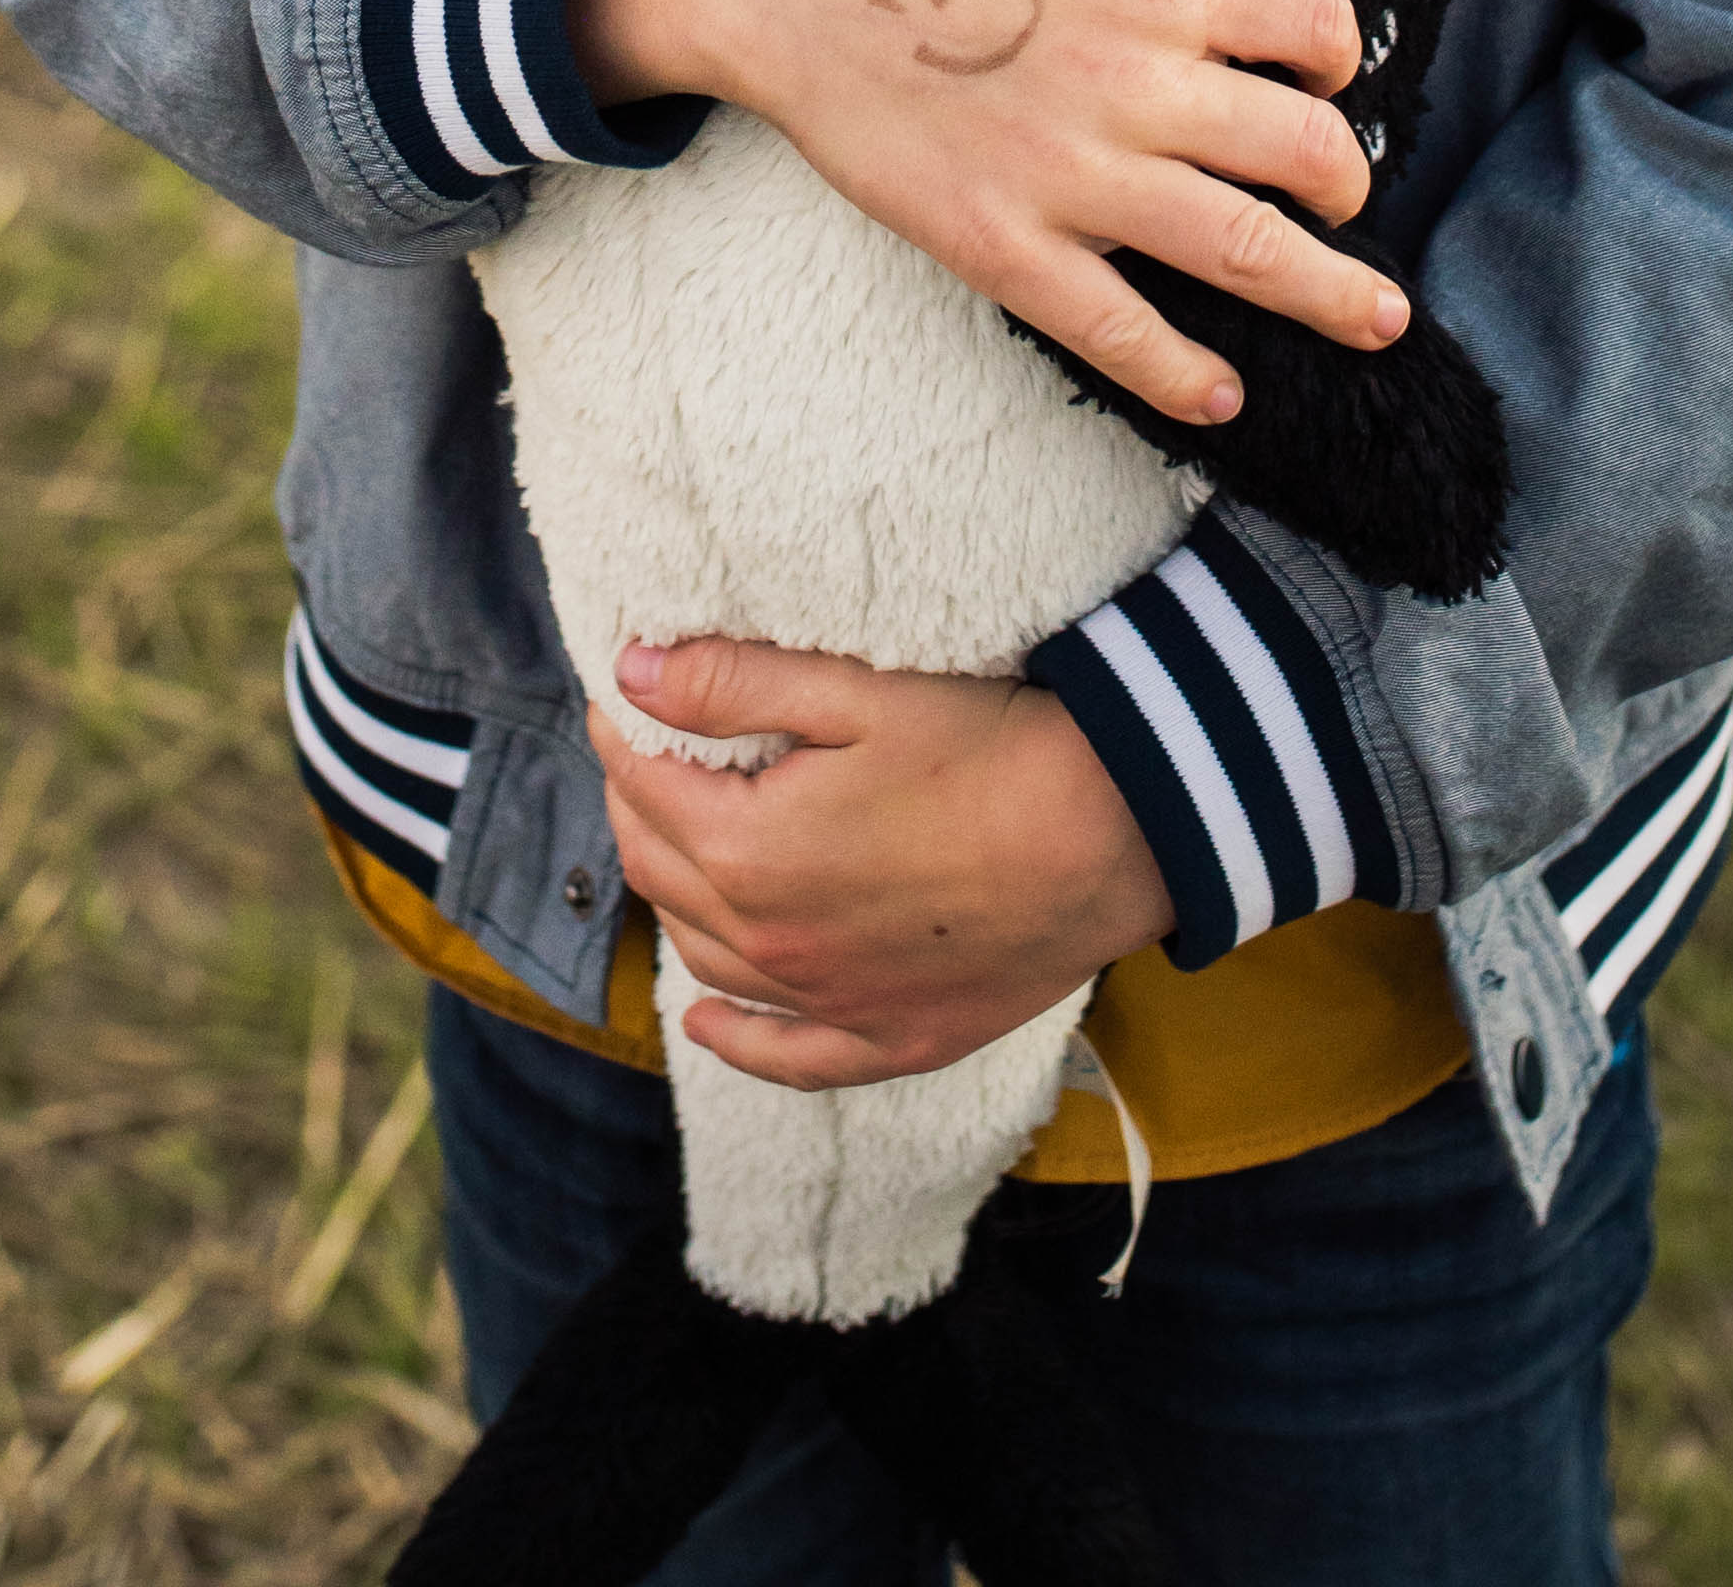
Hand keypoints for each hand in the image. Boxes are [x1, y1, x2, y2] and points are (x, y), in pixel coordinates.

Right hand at [567, 0, 1400, 430]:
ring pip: (1244, 248)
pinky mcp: (1006, 244)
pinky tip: (1224, 391)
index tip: (1327, 75)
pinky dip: (1183, 370)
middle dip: (1349, 182)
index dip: (1338, 53)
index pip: (1314, 25)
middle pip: (1305, 149)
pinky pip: (1118, 327)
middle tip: (1347, 200)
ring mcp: (1074, 174)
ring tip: (1377, 319)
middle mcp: (1138, 83)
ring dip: (1328, 292)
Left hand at [591, 636, 1169, 1084]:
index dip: (622, 736)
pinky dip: (737, 1040)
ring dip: (677, 900)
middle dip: (637, 808)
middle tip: (646, 755)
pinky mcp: (892, 1038)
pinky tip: (710, 1022)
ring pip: (708, 960)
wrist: (1113, 835)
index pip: (644, 791)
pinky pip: (788, 1058)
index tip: (619, 695)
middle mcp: (772, 947)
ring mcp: (831, 1005)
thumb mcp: (854, 691)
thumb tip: (631, 674)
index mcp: (750, 854)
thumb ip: (731, 683)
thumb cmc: (987, 747)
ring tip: (678, 844)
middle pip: (662, 876)